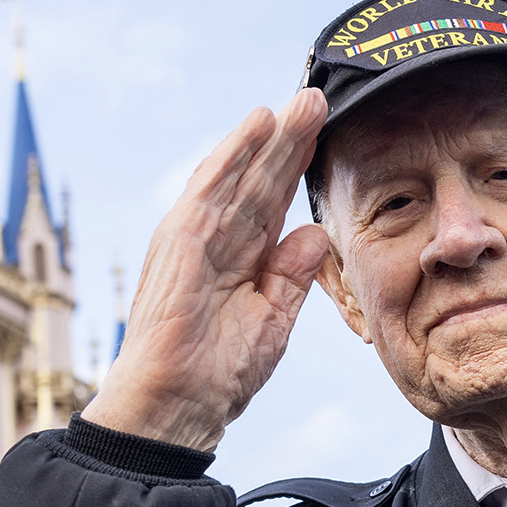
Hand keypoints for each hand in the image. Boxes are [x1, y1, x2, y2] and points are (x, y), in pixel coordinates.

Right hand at [82, 88, 330, 451]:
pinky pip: (210, 189)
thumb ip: (292, 275)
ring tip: (300, 100)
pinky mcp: (178, 243)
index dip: (300, 169)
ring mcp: (194, 239)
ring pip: (239, 175)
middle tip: (320, 97)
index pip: (274, 203)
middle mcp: (216, 241)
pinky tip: (257, 125)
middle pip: (259, 180)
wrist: (177, 410)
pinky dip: (233, 154)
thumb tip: (315, 232)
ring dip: (269, 136)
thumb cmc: (216, 376)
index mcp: (239, 260)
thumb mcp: (272, 320)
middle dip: (290, 141)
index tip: (329, 135)